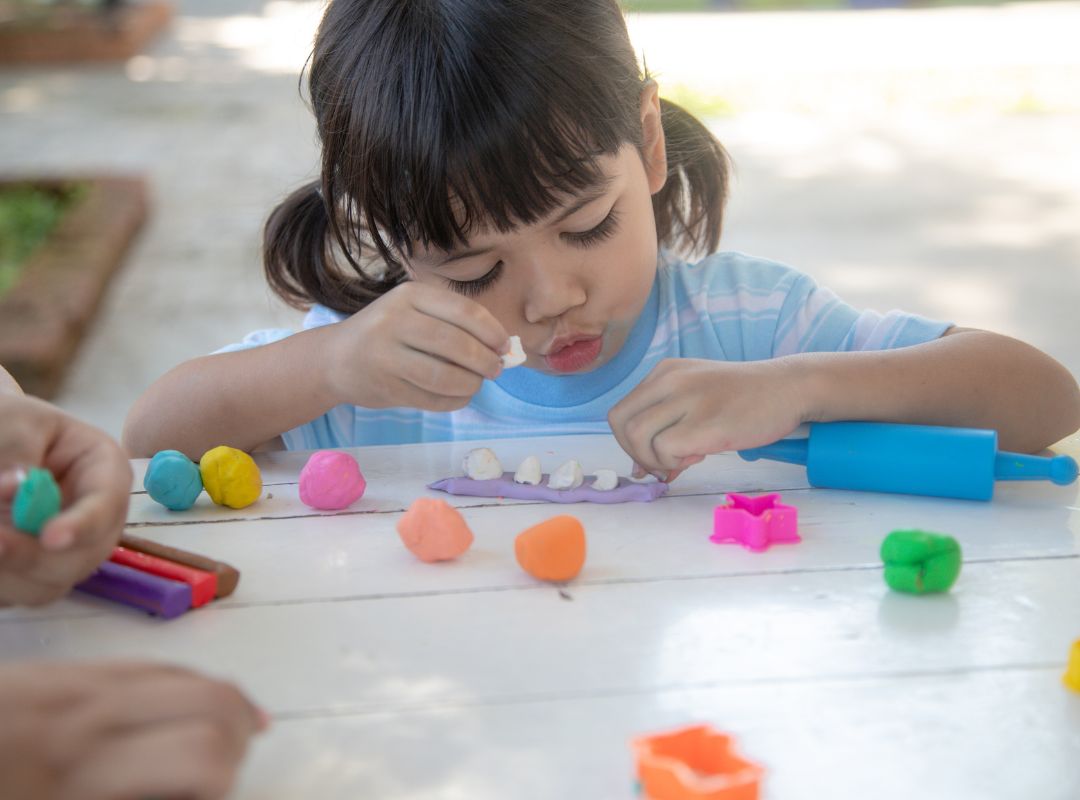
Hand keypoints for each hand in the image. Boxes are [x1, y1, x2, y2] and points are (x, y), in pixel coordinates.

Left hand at [0, 394, 132, 605]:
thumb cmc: (12, 423)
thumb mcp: (16, 421)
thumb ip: (16, 451)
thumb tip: (18, 487)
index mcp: (105, 472)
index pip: (107, 504)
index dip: (82, 524)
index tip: (49, 537)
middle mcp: (97, 519)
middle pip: (84, 556)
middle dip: (34, 555)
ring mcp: (70, 551)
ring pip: (50, 584)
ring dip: (10, 570)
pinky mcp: (39, 572)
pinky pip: (22, 592)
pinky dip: (1, 579)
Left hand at [0, 661, 265, 799]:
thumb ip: (124, 799)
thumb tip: (183, 788)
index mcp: (76, 775)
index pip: (199, 756)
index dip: (225, 783)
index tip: (211, 799)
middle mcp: (84, 719)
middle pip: (208, 701)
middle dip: (241, 734)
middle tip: (235, 768)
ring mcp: (69, 685)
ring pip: (181, 674)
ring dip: (220, 703)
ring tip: (237, 732)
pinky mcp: (56, 671)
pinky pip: (141, 666)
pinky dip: (179, 686)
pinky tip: (186, 707)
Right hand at [326, 282, 508, 410]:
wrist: (334, 359)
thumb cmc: (386, 333)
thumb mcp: (414, 313)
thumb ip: (454, 323)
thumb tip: (503, 348)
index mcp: (410, 296)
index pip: (465, 311)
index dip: (492, 331)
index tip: (505, 346)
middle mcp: (396, 321)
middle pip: (457, 345)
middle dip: (485, 361)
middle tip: (495, 370)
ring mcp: (387, 356)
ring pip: (445, 376)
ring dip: (471, 384)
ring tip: (477, 383)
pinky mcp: (385, 388)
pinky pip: (432, 400)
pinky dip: (455, 401)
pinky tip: (459, 396)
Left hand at [608, 358, 807, 480]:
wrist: (789, 388)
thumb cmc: (745, 398)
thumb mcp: (698, 398)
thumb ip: (667, 424)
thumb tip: (642, 470)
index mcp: (664, 372)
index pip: (620, 412)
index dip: (628, 442)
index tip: (653, 456)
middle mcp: (670, 380)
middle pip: (620, 423)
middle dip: (634, 453)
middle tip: (663, 464)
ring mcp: (688, 399)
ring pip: (637, 436)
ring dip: (654, 460)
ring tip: (686, 459)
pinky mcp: (707, 423)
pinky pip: (665, 449)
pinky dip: (674, 462)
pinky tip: (699, 456)